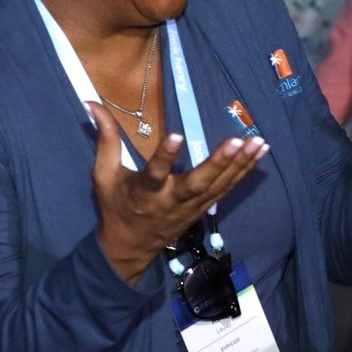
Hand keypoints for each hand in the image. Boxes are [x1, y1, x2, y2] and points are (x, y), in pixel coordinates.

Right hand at [89, 102, 267, 283]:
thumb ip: (105, 139)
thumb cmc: (115, 206)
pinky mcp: (203, 208)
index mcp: (144, 193)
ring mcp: (191, 207)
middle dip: (218, 164)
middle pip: (197, 184)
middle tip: (236, 142)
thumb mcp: (103, 175)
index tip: (175, 134)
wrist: (130, 248)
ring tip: (258, 142)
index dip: (164, 156)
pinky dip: (244, 172)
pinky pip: (226, 189)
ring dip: (240, 165)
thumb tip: (92, 103)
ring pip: (218, 186)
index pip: (155, 173)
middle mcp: (171, 201)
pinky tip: (259, 153)